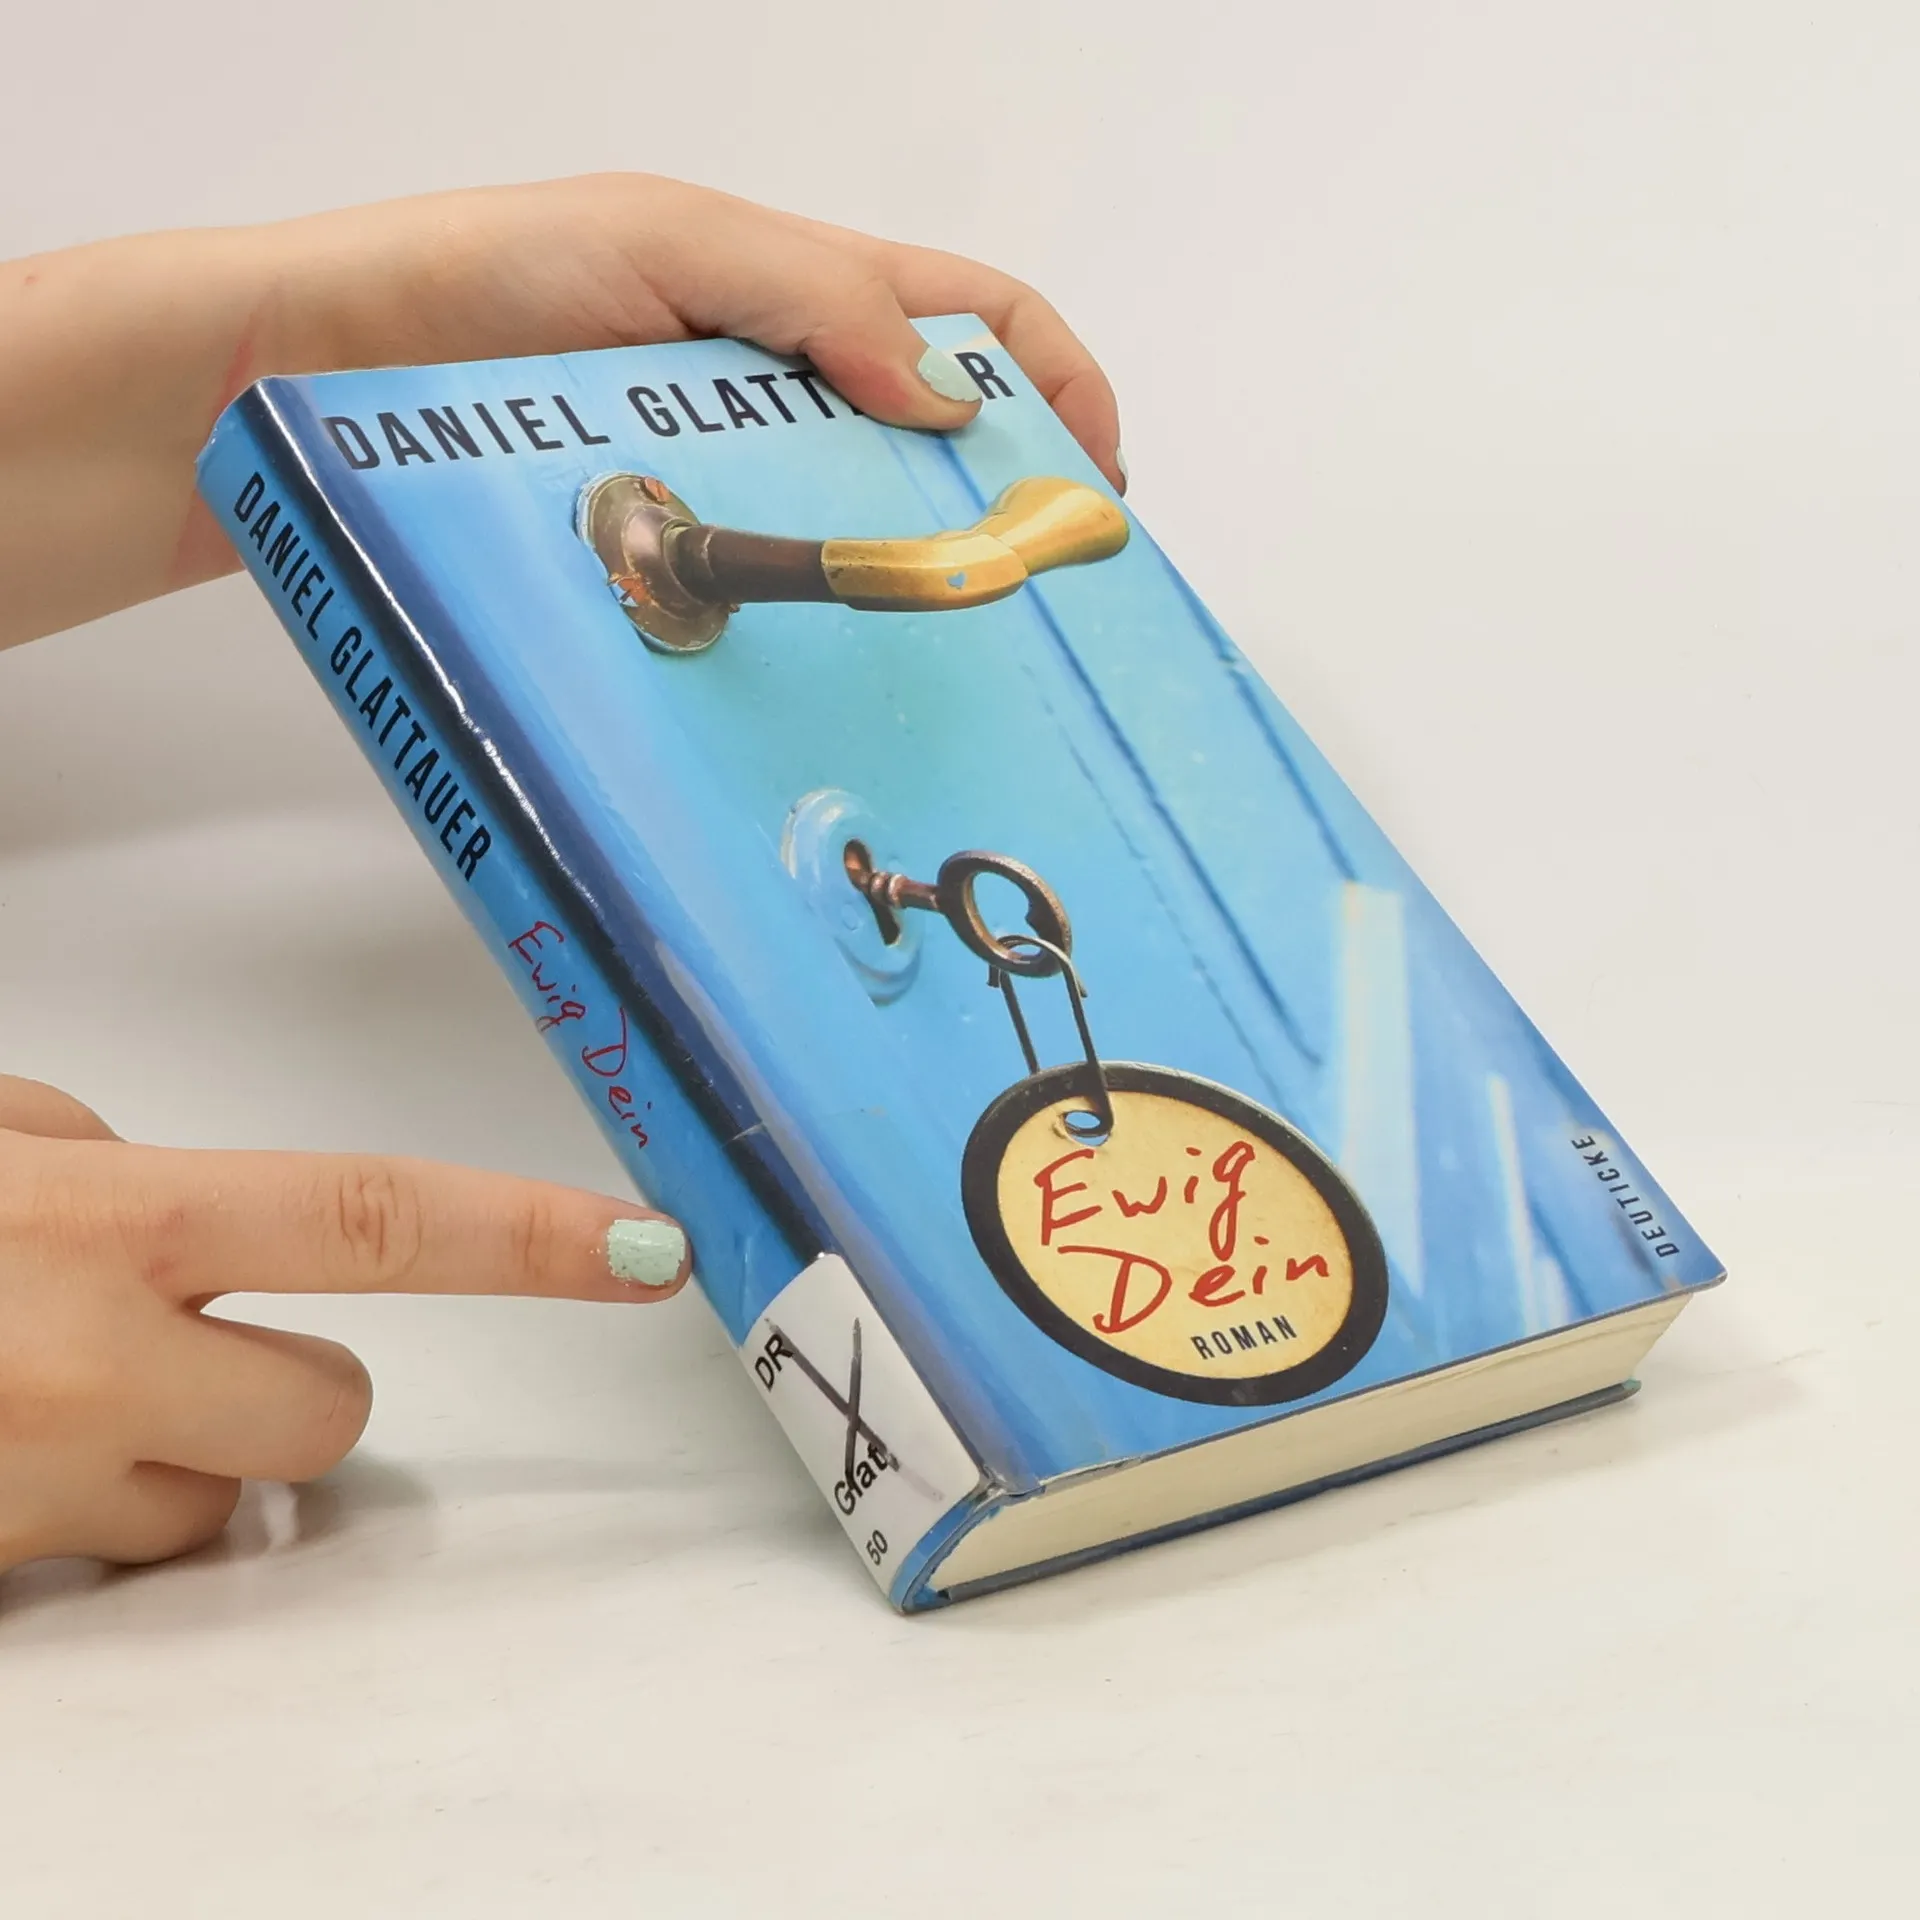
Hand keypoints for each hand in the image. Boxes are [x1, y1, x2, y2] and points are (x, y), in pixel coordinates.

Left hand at [0, 173, 1122, 645]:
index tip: (1095, 484)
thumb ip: (809, 295)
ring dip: (912, 586)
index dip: (1056, 384)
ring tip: (949, 650)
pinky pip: (768, 602)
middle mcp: (772, 398)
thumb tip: (950, 392)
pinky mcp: (666, 559)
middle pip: (935, 449)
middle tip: (1034, 600)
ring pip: (858, 539)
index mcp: (792, 296)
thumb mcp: (657, 241)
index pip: (973, 318)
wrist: (307, 376)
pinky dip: (816, 635)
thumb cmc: (468, 284)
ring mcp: (722, 485)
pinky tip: (832, 673)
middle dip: (1004, 509)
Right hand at [0, 1075, 690, 1576]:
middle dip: (301, 1378)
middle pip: (335, 1405)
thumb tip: (192, 1205)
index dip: (526, 1237)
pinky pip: (114, 1552)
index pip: (375, 1220)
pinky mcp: (1, 1570)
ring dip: (181, 1450)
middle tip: (181, 1330)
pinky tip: (3, 1442)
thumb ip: (112, 1165)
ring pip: (220, 1502)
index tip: (648, 1251)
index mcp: (116, 1219)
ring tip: (47, 1387)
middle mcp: (95, 1360)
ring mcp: (43, 1485)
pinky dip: (86, 1505)